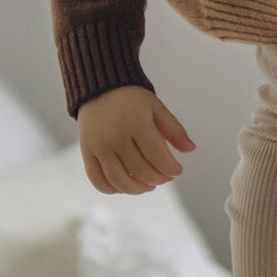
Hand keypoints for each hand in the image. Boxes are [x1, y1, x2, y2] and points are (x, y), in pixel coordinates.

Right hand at [77, 86, 195, 194]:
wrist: (97, 87)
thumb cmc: (130, 98)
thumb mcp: (155, 106)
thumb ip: (174, 128)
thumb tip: (190, 149)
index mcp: (136, 124)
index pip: (158, 157)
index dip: (171, 169)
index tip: (177, 170)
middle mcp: (115, 137)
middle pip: (141, 171)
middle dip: (158, 179)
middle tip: (165, 177)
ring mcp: (99, 147)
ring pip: (120, 181)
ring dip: (138, 189)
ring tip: (148, 185)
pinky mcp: (86, 152)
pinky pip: (98, 180)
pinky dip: (112, 189)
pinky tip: (125, 186)